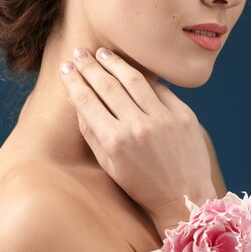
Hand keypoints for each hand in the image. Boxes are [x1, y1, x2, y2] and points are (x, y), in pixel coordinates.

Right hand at [60, 47, 215, 227]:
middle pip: (107, 85)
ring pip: (133, 79)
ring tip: (102, 53)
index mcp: (115, 142)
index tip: (65, 68)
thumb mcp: (109, 164)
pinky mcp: (183, 114)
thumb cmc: (142, 184)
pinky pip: (159, 88)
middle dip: (89, 66)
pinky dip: (144, 78)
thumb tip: (78, 99)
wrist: (185, 198)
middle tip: (79, 53)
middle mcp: (138, 126)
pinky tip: (132, 70)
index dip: (73, 81)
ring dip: (114, 63)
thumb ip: (91, 132)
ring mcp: (163, 118)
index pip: (87, 101)